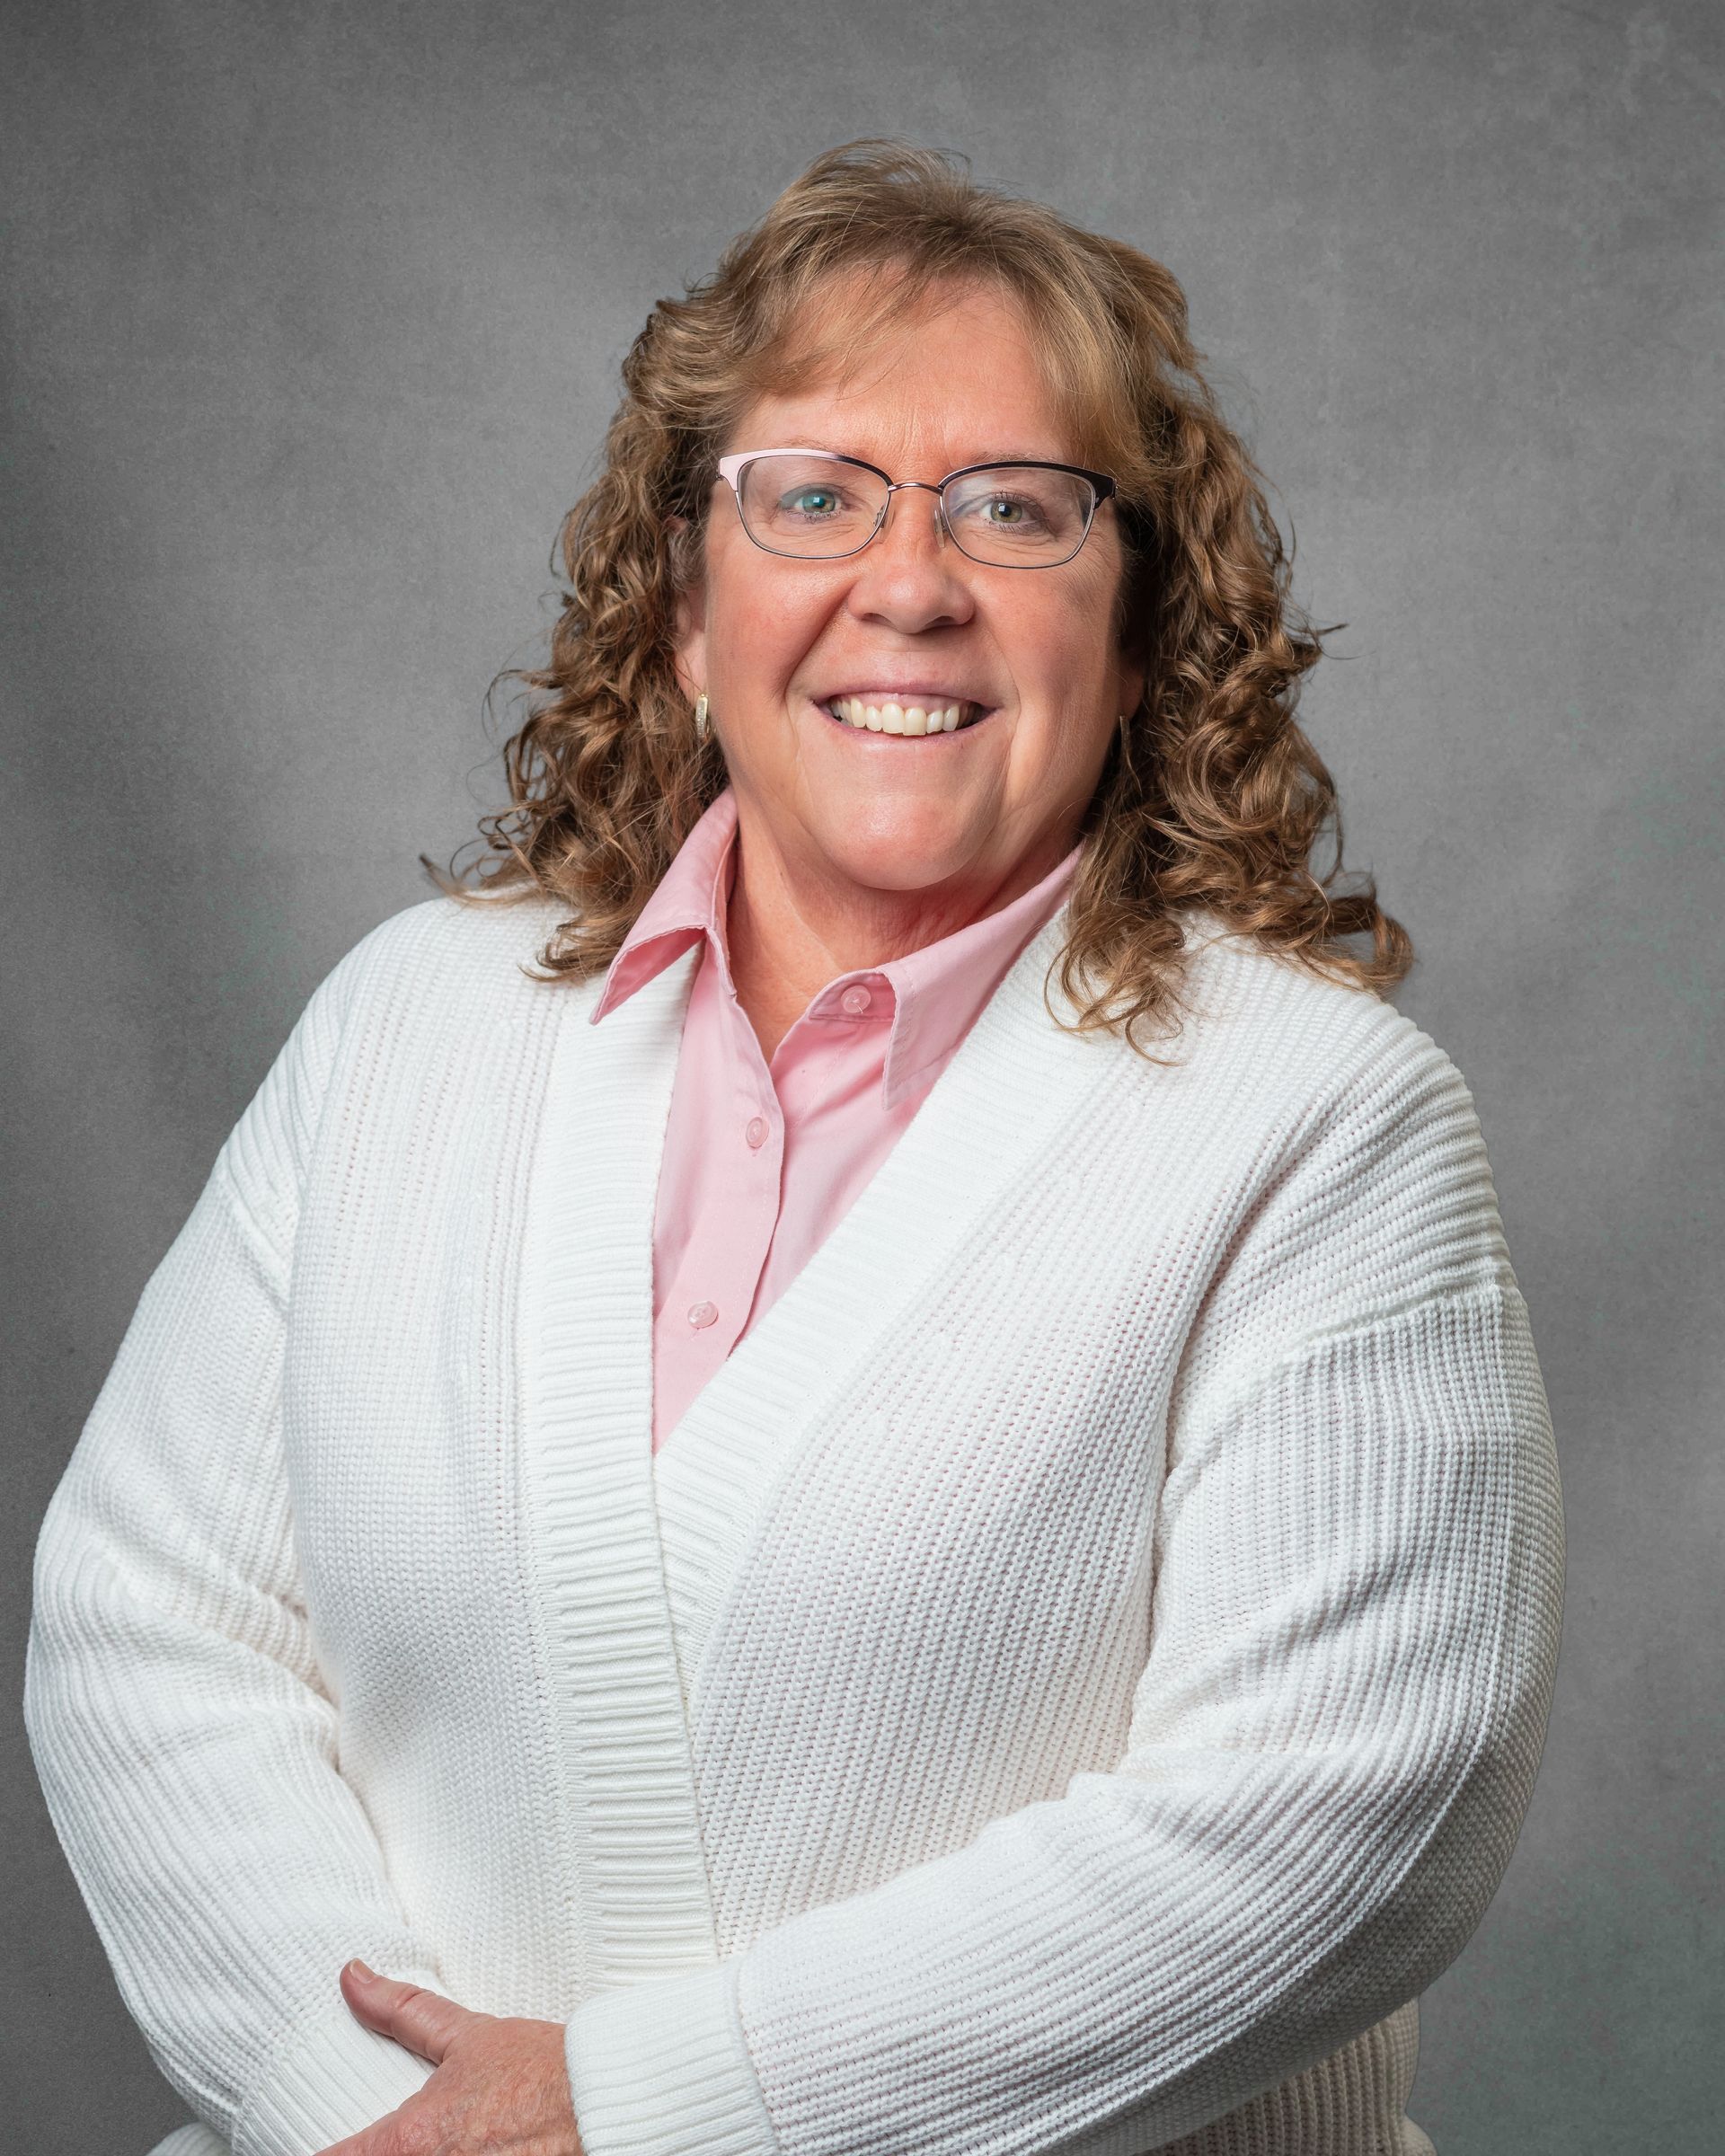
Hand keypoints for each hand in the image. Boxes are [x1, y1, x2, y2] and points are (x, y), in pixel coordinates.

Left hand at [315, 1960, 582, 2154]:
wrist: (605, 2102)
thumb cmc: (541, 2070)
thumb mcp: (468, 2036)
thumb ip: (402, 2012)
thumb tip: (353, 1978)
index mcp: (409, 2142)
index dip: (317, 2154)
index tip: (320, 2144)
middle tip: (375, 2142)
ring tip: (435, 2144)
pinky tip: (468, 2152)